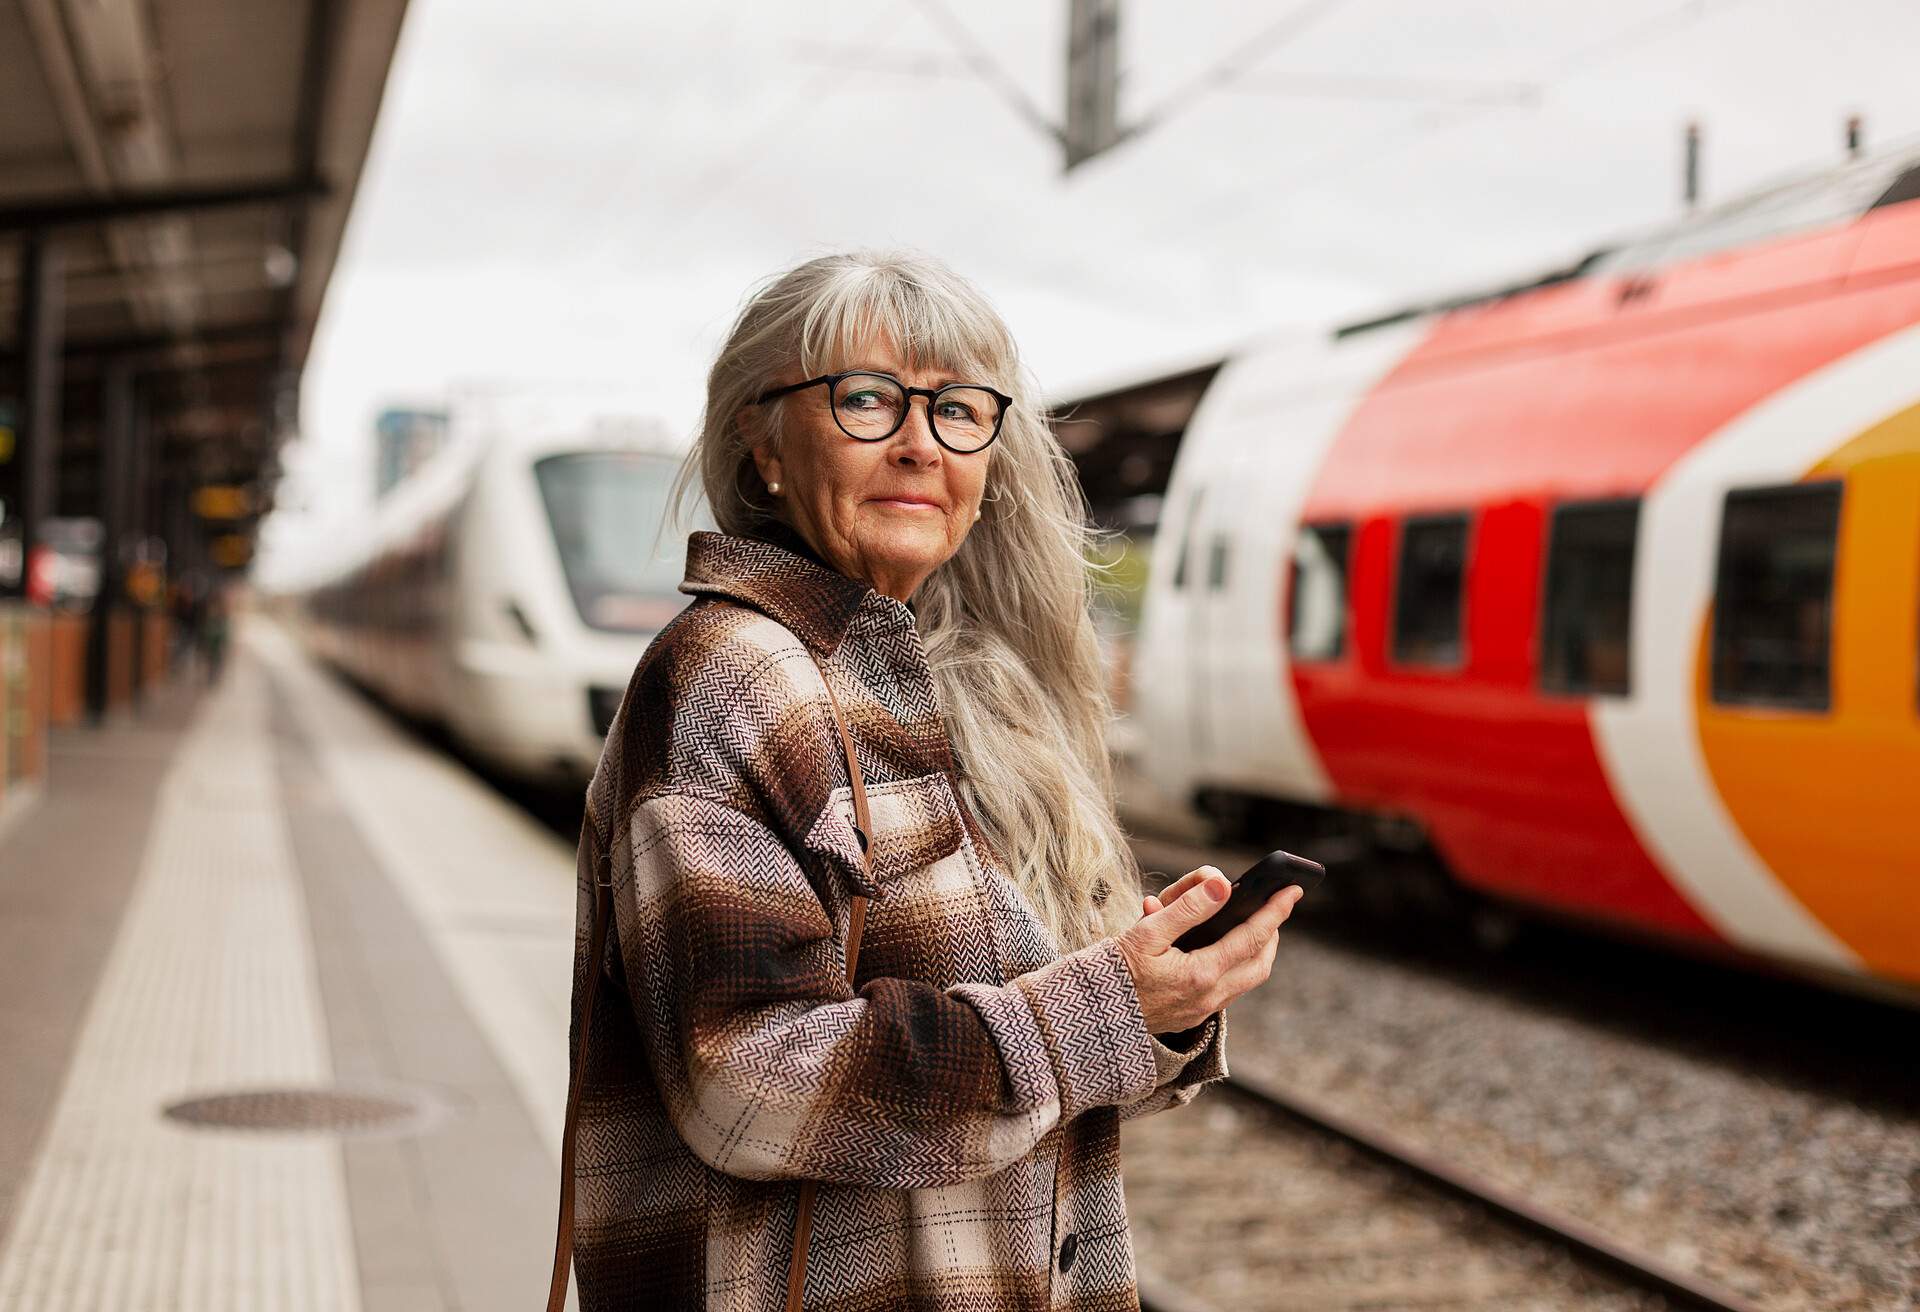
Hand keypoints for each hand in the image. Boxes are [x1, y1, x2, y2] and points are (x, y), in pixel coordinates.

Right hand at [1116, 865, 1300, 1034]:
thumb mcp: (1146, 931)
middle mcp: (1207, 997)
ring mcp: (1200, 1011)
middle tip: (1273, 910)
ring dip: (1255, 953)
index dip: (1275, 912)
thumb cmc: (1112, 972)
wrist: (1088, 1019)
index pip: (1252, 938)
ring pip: (1246, 981)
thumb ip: (1187, 908)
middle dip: (1272, 935)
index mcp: (1200, 974)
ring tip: (1251, 928)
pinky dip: (1235, 967)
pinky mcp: (1190, 1017)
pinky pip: (1227, 991)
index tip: (1292, 891)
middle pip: (1260, 965)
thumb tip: (1222, 885)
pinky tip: (1219, 952)